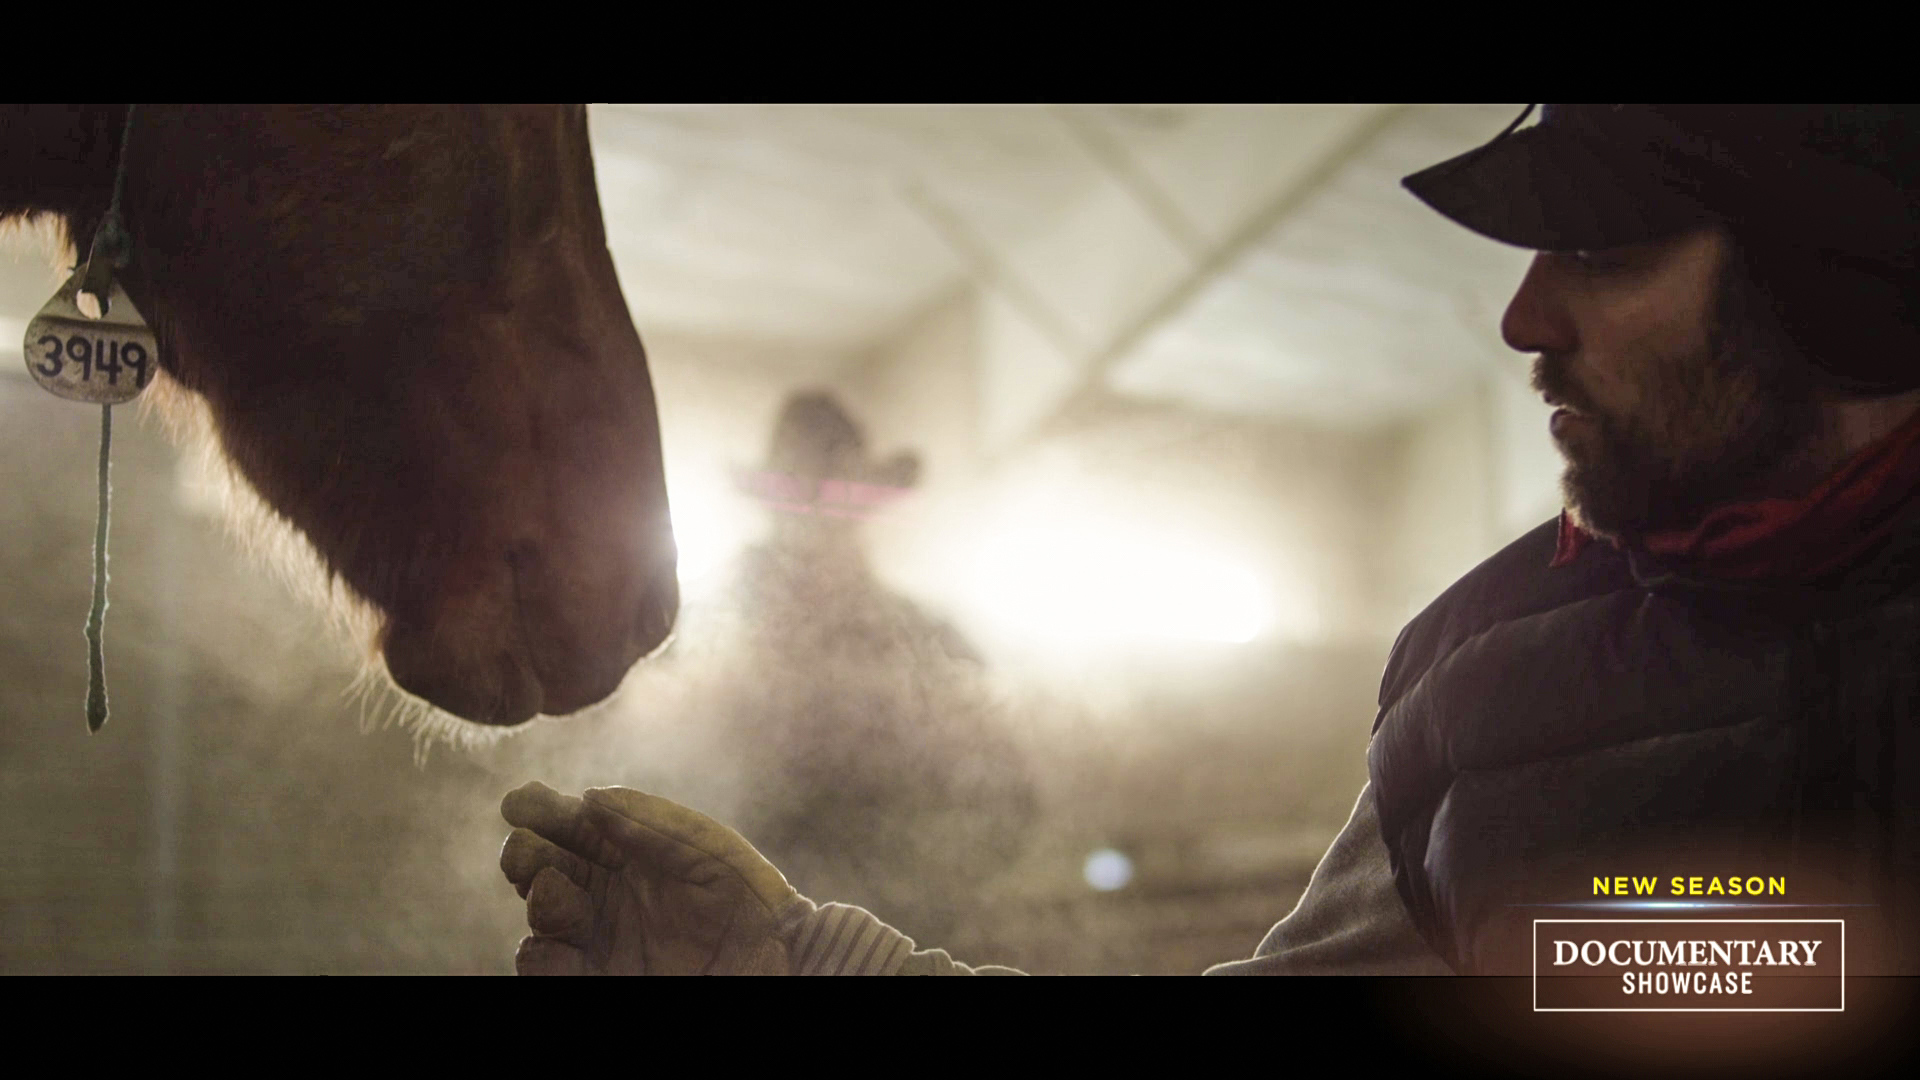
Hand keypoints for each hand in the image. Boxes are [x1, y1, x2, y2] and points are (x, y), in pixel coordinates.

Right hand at [498, 781, 801, 974]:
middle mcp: (607, 894)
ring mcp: (600, 938)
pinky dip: (540, 955)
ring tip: (550, 887)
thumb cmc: (752, 901)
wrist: (776, 964)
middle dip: (525, 850)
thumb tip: (587, 798)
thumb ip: (652, 822)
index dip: (542, 809)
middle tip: (523, 846)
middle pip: (545, 865)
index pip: (574, 826)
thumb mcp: (708, 851)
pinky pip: (549, 967)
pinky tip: (551, 941)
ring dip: (536, 897)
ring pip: (542, 915)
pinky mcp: (599, 977)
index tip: (520, 801)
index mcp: (631, 852)